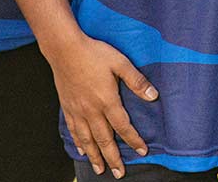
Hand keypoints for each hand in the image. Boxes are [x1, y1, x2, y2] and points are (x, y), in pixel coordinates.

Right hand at [47, 33, 157, 177]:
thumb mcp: (120, 62)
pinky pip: (73, 130)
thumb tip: (153, 95)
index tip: (142, 151)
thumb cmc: (93, 53)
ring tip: (100, 169)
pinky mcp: (67, 107)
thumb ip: (136, 80)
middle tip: (119, 173)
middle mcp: (92, 110)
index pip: (123, 126)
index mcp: (107, 100)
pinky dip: (78, 143)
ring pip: (87, 139)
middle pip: (104, 140)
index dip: (133, 140)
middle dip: (113, 158)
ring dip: (95, 156)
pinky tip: (81, 150)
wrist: (65, 49)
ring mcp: (78, 110)